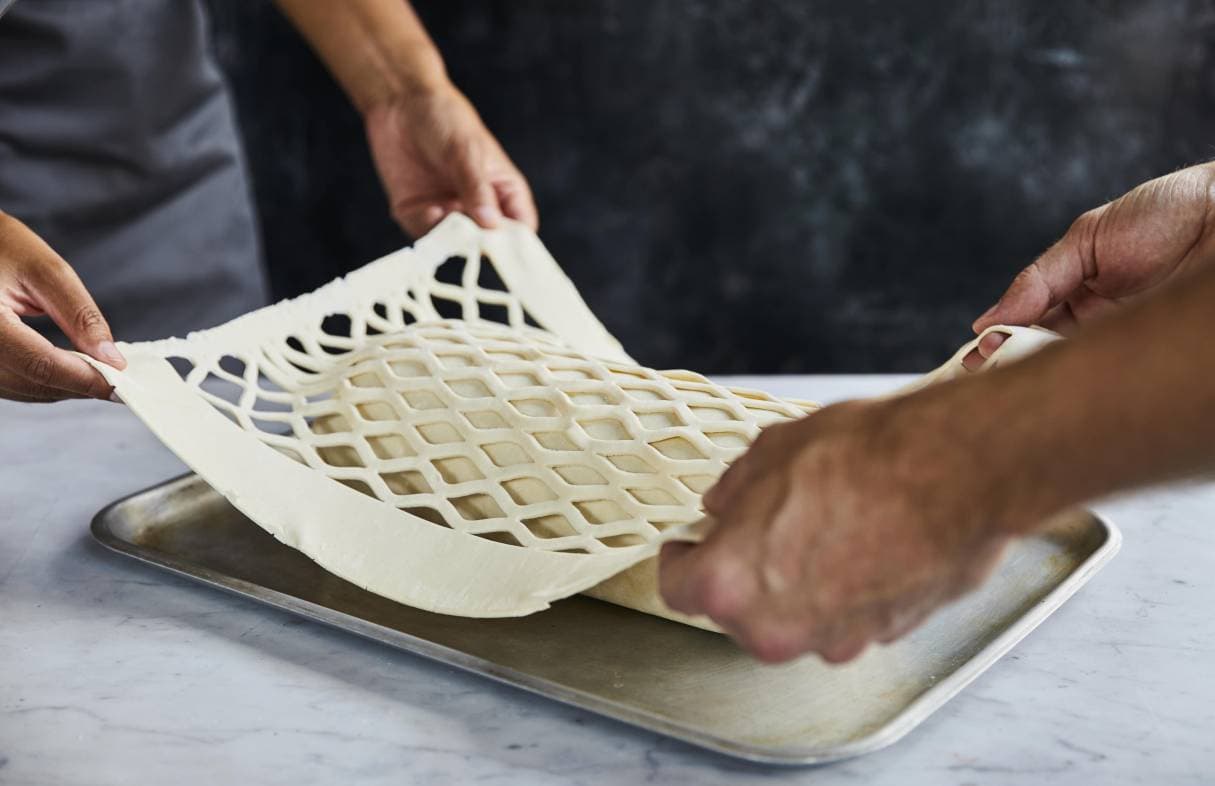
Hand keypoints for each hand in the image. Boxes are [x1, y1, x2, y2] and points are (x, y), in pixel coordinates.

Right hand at [0, 212, 123, 401]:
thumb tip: (111, 358)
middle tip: (120, 380)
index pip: (40, 363)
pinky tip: (71, 370)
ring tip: (100, 372)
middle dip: (80, 385)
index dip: (85, 378)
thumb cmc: (0, 246)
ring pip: (25, 390)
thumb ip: (79, 315)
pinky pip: (14, 384)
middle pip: (33, 382)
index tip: (122, 383)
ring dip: (65, 387)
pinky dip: (45, 381)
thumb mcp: (44, 270)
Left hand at [364, 85, 537, 237]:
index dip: (517, 245)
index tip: (507, 252)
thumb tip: (491, 226)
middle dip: (479, 245)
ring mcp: (448, 212)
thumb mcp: (466, 151)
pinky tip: (426, 207)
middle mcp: (477, 208)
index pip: (520, 229)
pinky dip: (425, 228)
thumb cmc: (445, 119)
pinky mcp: (418, 212)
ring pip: (454, 244)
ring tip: (445, 216)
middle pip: (487, 244)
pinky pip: (424, 234)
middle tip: (471, 238)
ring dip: (450, 238)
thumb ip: (478, 189)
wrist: (400, 102)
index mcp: (503, 192)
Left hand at [658, 395, 1013, 663]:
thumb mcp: (772, 452)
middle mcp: (776, 628)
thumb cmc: (861, 459)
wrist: (952, 473)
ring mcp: (833, 639)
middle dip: (744, 571)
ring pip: (795, 616)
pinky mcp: (883, 637)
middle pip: (737, 609)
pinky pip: (846, 616)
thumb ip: (737, 489)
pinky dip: (845, 590)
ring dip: (797, 583)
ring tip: (824, 527)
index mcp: (729, 584)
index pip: (677, 588)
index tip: (687, 544)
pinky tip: (863, 543)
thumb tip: (724, 503)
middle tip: (762, 526)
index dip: (680, 559)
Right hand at [970, 162, 1214, 364]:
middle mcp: (1097, 321)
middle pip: (1042, 351)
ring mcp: (1122, 337)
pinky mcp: (1145, 352)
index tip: (975, 357)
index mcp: (1078, 291)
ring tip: (1010, 373)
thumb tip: (987, 320)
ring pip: (1069, 365)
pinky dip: (1077, 377)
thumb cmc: (1167, 213)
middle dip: (1011, 364)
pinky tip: (1052, 374)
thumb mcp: (1087, 238)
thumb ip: (1037, 280)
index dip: (999, 341)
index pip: (1026, 325)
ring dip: (1038, 369)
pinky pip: (1105, 371)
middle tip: (985, 372)